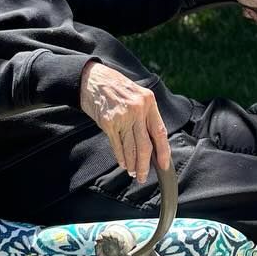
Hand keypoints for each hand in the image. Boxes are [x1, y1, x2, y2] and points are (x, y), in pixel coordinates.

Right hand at [79, 60, 170, 184]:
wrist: (93, 79)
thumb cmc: (116, 87)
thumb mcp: (137, 95)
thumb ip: (146, 115)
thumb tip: (153, 143)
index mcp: (148, 101)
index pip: (160, 132)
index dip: (163, 152)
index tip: (163, 165)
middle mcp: (137, 109)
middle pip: (145, 145)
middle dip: (145, 165)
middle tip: (143, 176)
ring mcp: (122, 116)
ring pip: (131, 148)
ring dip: (132, 164)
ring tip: (133, 172)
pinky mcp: (108, 122)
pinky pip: (117, 145)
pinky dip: (121, 157)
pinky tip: (123, 164)